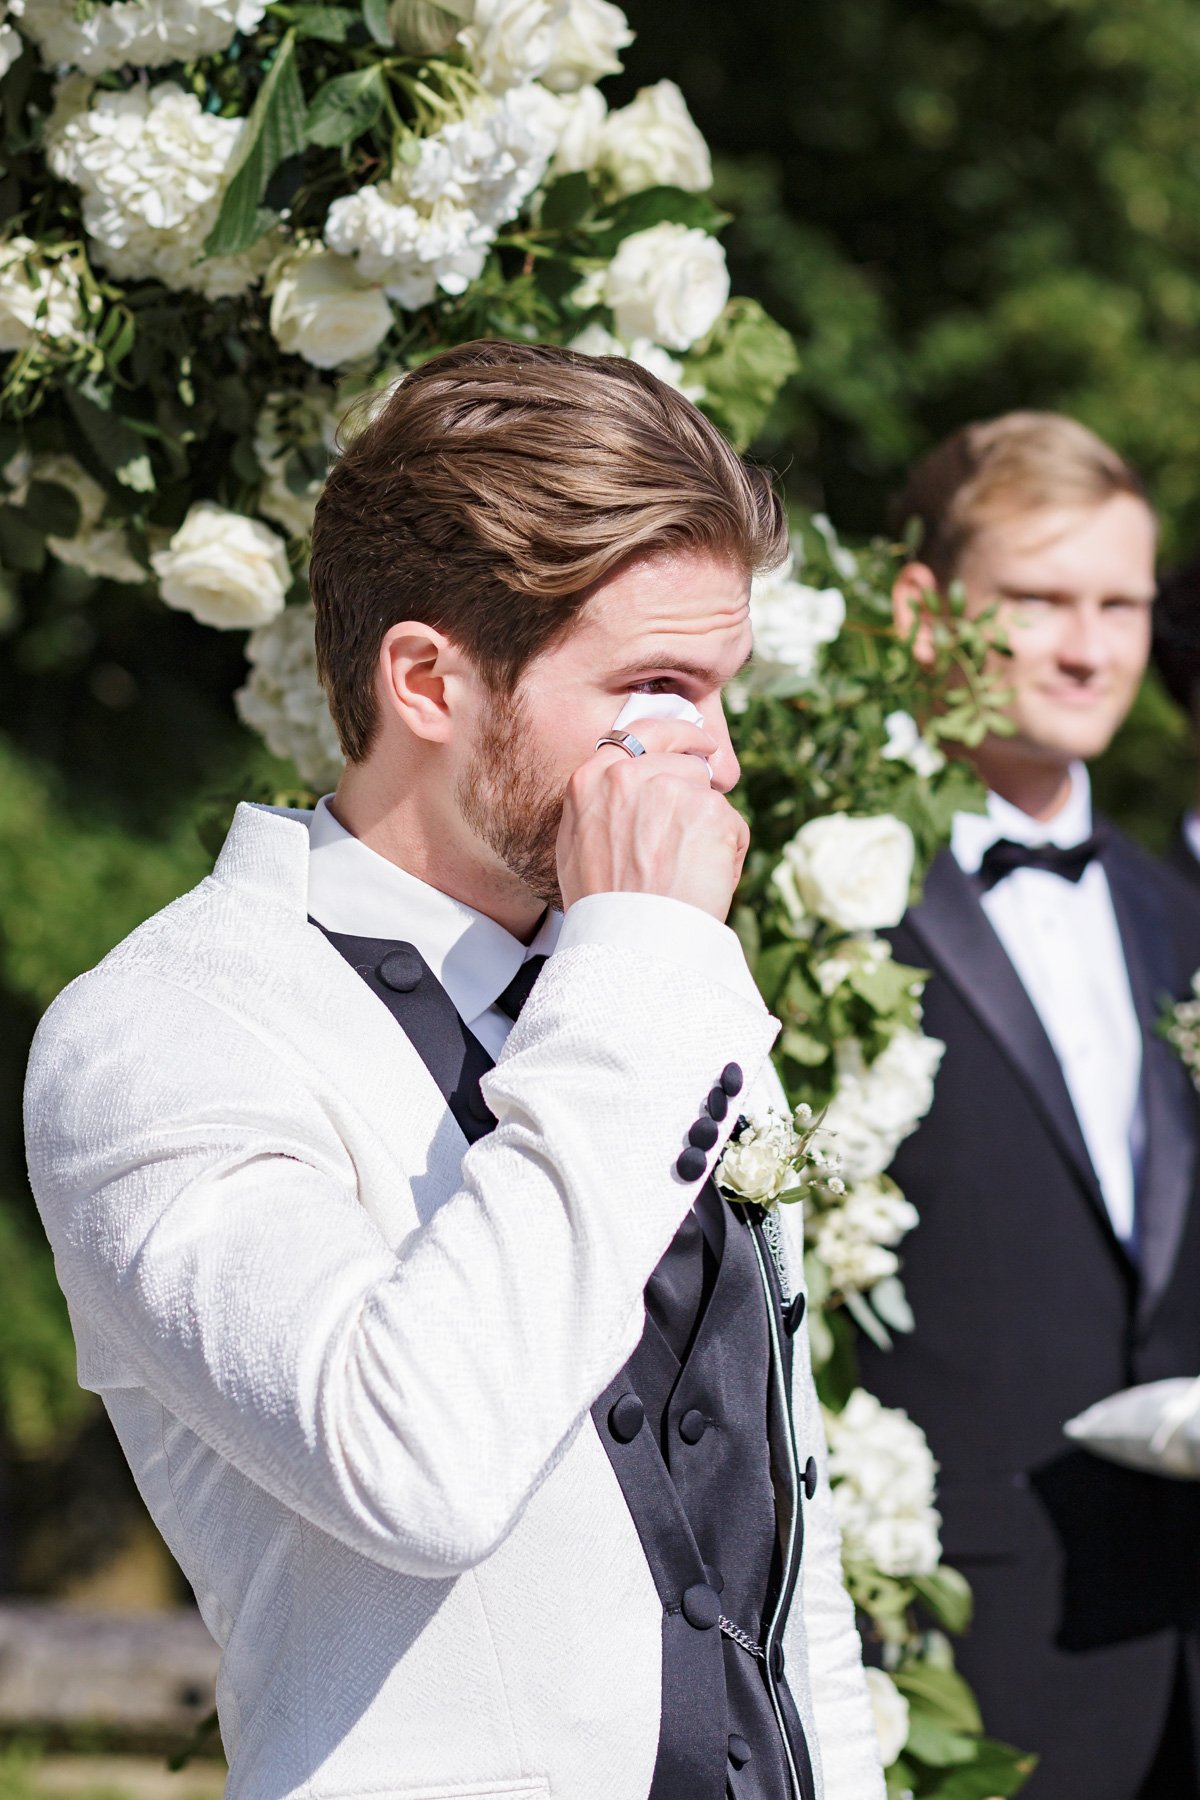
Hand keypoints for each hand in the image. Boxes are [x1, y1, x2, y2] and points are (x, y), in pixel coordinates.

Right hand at [557, 718, 748, 920]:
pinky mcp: (710, 811)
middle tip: (693, 835)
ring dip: (709, 831)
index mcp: (592, 779)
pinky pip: (733, 826)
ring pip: (711, 798)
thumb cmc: (603, 906)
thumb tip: (628, 787)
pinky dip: (727, 856)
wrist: (631, 941)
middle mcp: (630, 774)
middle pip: (685, 765)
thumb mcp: (576, 845)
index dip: (676, 736)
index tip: (699, 744)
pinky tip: (704, 884)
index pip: (640, 733)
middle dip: (696, 795)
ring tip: (686, 875)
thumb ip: (600, 805)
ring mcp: (673, 789)